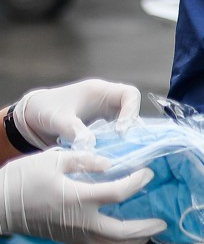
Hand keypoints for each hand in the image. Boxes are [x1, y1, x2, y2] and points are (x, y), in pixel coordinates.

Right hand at [0, 150, 164, 243]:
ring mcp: (74, 235)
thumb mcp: (53, 159)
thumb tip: (111, 164)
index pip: (119, 193)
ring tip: (149, 234)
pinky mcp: (68, 240)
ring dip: (134, 243)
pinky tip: (125, 237)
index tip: (148, 174)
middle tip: (163, 223)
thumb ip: (86, 160)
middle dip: (145, 229)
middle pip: (122, 233)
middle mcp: (80, 222)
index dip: (137, 182)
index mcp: (78, 198)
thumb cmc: (22, 179)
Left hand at [13, 79, 142, 149]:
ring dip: (124, 135)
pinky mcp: (100, 123)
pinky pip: (115, 131)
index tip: (120, 131)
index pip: (130, 94)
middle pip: (131, 109)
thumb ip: (73, 130)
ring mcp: (104, 111)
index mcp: (98, 90)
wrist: (31, 116)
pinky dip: (115, 141)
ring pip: (126, 121)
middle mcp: (106, 99)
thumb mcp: (57, 119)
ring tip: (116, 150)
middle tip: (121, 143)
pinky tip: (108, 152)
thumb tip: (91, 145)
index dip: (131, 111)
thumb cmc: (44, 110)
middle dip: (130, 126)